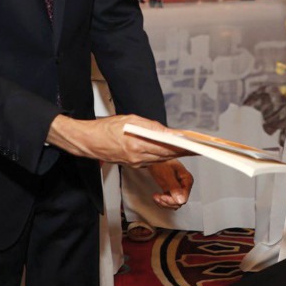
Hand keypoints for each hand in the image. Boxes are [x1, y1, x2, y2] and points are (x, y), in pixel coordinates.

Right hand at [47, 114, 185, 165]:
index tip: (194, 145)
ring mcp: (135, 163)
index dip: (181, 147)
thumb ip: (151, 126)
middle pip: (166, 155)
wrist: (88, 141)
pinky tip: (172, 151)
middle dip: (182, 151)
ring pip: (161, 159)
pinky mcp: (133, 165)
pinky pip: (152, 161)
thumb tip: (168, 131)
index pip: (165, 147)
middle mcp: (137, 157)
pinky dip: (163, 156)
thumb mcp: (130, 120)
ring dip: (175, 154)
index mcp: (136, 145)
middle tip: (197, 147)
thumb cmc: (105, 128)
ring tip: (189, 149)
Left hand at [148, 159, 192, 208]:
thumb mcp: (166, 174)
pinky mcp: (171, 191)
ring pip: (174, 204)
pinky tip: (157, 197)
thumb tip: (181, 199)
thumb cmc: (160, 162)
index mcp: (187, 180)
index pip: (184, 197)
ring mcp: (178, 188)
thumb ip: (174, 187)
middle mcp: (184, 185)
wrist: (153, 159)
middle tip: (158, 196)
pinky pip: (169, 202)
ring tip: (156, 197)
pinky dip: (162, 202)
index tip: (163, 196)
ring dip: (164, 203)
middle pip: (179, 202)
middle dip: (167, 202)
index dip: (173, 200)